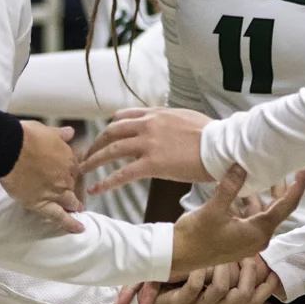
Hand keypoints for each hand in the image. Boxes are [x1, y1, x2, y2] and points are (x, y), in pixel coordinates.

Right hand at [1, 121, 82, 220]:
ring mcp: (55, 191)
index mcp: (68, 157)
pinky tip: (79, 229)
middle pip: (72, 185)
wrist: (9, 148)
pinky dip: (70, 223)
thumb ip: (60, 134)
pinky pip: (59, 216)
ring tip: (78, 209)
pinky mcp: (42, 203)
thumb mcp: (47, 130)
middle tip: (74, 194)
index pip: (74, 167)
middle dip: (72, 188)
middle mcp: (65, 176)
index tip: (68, 173)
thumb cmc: (25, 136)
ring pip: (69, 201)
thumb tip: (70, 132)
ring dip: (74, 205)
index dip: (70, 171)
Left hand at [80, 107, 215, 192]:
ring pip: (111, 150)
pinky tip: (96, 189)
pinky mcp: (152, 164)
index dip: (110, 128)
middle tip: (87, 155)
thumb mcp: (185, 117)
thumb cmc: (211, 134)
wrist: (222, 146)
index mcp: (156, 114)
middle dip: (96, 143)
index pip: (124, 117)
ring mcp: (148, 144)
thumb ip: (169, 120)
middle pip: (111, 132)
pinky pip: (122, 174)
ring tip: (82, 171)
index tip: (104, 137)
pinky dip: (106, 182)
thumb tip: (166, 124)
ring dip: (94, 160)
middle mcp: (148, 125)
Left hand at [144, 256, 283, 303]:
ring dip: (221, 267)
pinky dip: (198, 272)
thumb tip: (247, 249)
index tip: (273, 269)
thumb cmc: (178, 284)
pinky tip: (196, 263)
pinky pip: (195, 287)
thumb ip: (225, 267)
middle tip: (245, 253)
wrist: (146, 302)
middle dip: (248, 272)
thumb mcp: (206, 275)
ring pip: (222, 288)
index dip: (266, 288)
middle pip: (245, 296)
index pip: (253, 301)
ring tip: (218, 255)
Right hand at [166, 165, 304, 273]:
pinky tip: (239, 188)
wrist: (178, 255)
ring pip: (261, 211)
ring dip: (259, 193)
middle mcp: (258, 237)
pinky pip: (249, 217)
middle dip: (277, 186)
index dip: (297, 187)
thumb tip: (241, 165)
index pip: (285, 206)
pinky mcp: (238, 238)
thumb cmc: (197, 235)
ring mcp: (248, 239)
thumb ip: (231, 187)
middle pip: (276, 208)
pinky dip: (246, 203)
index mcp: (259, 231)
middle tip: (280, 164)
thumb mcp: (214, 208)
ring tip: (256, 171)